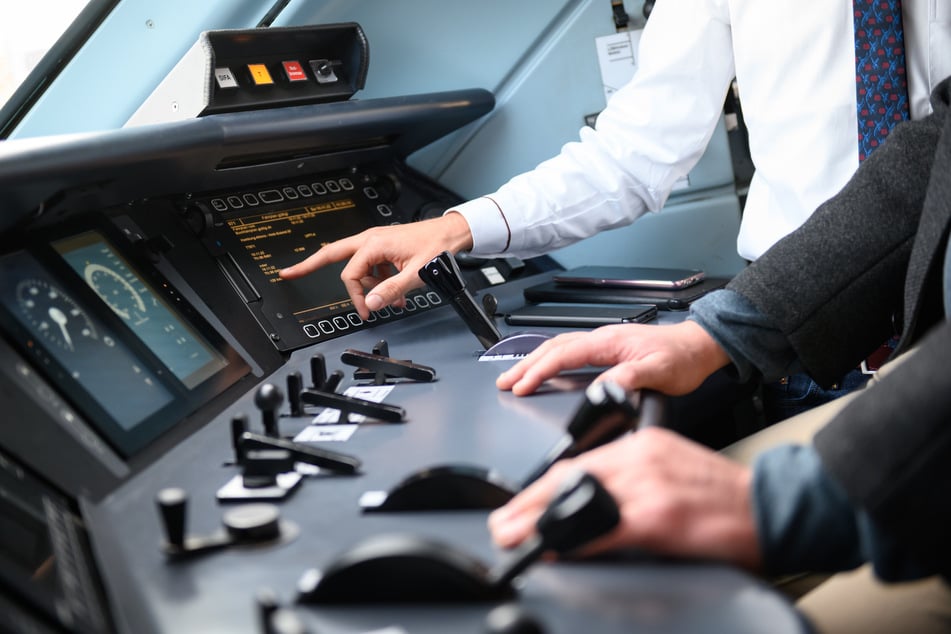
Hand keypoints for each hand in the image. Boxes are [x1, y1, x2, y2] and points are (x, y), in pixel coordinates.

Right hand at [279, 212, 473, 318]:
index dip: (357, 297)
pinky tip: (396, 295)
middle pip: (332, 255)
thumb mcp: (415, 275)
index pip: (351, 275)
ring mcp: (376, 243)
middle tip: (288, 273)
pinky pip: (373, 268)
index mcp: (373, 244)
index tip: (367, 311)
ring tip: (388, 301)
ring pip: (358, 267)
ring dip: (367, 287)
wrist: (451, 234)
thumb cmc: (436, 248)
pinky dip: (379, 282)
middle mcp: (370, 240)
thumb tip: (372, 304)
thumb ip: (392, 291)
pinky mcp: (384, 248)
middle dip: (309, 265)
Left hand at [488, 428, 760, 569]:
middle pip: (569, 477)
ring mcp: (648, 486)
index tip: (520, 501)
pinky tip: (554, 548)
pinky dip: (573, 539)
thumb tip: (593, 503)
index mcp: (644, 444)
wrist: (773, 505)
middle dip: (529, 502)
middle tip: (503, 522)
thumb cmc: (725, 495)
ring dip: (539, 521)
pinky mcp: (659, 516)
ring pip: (578, 499)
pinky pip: (604, 528)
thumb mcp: (672, 469)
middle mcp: (641, 458)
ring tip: (515, 536)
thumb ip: (633, 477)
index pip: (579, 461)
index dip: (542, 485)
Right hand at [496, 320, 729, 395]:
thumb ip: (629, 378)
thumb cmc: (683, 357)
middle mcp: (602, 338)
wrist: (700, 346)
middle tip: (504, 382)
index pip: (563, 355)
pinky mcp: (608, 349)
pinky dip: (550, 360)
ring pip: (558, 348)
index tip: (521, 386)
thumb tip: (600, 388)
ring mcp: (603, 342)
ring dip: (534, 361)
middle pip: (552, 348)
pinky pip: (569, 352)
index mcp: (609, 342)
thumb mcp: (659, 372)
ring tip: (515, 376)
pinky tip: (546, 370)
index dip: (539, 371)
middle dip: (525, 364)